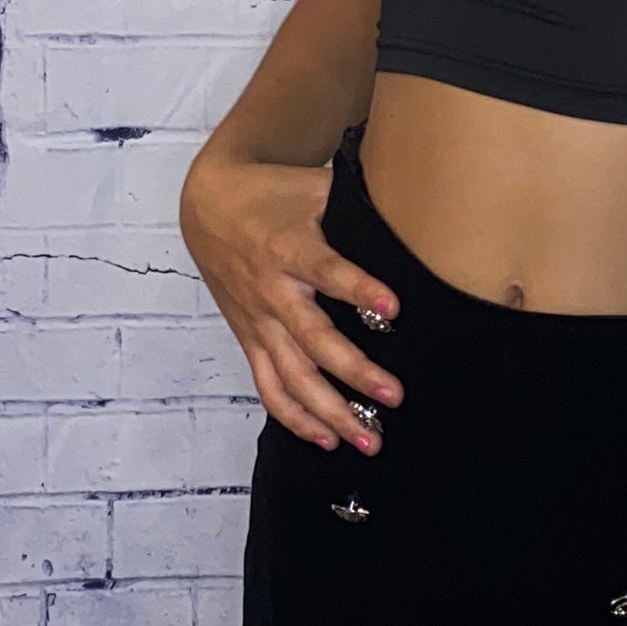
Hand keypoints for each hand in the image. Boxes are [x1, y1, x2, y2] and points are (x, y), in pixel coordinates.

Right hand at [179, 147, 402, 451]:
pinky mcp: (250, 339)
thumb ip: (359, 203)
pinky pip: (269, 387)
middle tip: (394, 395)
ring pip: (292, 376)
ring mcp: (259, 321)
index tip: (393, 307)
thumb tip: (418, 211)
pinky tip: (326, 439)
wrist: (207, 206)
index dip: (359, 290)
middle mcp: (273, 291)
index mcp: (290, 249)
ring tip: (368, 437)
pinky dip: (295, 418)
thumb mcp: (314, 186)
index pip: (328, 272)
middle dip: (354, 371)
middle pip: (313, 339)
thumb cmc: (272, 193)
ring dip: (329, 412)